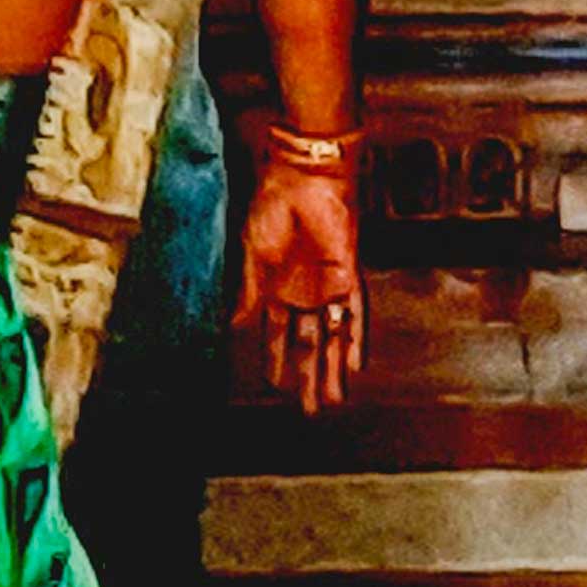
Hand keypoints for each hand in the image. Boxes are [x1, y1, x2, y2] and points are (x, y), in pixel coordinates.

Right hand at [238, 149, 364, 410]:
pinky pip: (355, 312)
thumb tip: (231, 328)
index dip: (276, 362)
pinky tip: (353, 365)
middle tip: (308, 410)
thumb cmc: (271, 208)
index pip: (277, 337)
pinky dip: (354, 338)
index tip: (274, 388)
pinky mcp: (347, 274)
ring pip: (332, 336)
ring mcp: (327, 286)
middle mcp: (304, 294)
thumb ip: (246, 293)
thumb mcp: (251, 255)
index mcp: (277, 290)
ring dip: (332, 367)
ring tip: (332, 399)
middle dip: (307, 377)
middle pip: (308, 345)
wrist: (301, 176)